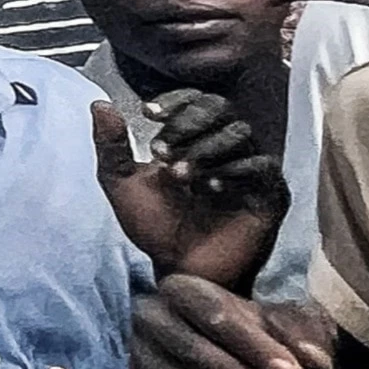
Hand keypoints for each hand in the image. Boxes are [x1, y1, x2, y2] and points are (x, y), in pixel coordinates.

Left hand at [95, 95, 286, 289]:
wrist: (178, 269)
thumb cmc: (153, 225)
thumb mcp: (122, 184)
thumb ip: (110, 146)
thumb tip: (99, 104)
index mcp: (194, 138)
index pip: (194, 100)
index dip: (173, 101)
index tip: (147, 112)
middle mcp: (225, 148)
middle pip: (220, 109)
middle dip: (187, 124)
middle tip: (162, 150)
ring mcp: (249, 169)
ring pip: (240, 134)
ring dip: (206, 148)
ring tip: (179, 174)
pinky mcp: (269, 194)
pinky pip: (262, 167)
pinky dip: (234, 170)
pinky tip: (210, 188)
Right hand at [132, 274, 336, 368]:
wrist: (220, 352)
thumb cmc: (255, 335)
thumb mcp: (277, 325)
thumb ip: (298, 336)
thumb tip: (315, 361)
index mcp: (181, 289)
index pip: (214, 313)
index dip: (254, 345)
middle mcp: (149, 316)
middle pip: (197, 352)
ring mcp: (139, 354)